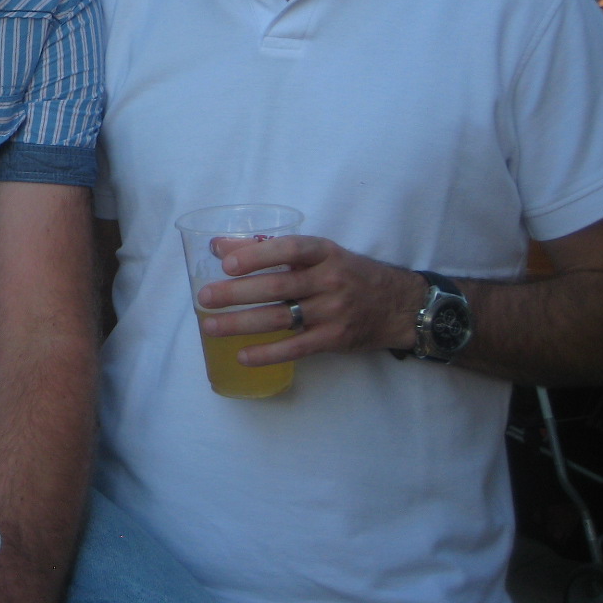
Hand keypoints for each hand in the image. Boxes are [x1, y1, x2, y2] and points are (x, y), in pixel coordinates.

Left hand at [195, 234, 425, 364]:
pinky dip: (268, 353)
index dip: (257, 255)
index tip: (227, 263)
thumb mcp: (318, 254)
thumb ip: (268, 249)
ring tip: (210, 326)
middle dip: (237, 293)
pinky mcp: (335, 339)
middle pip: (278, 286)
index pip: (289, 249)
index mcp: (324, 253)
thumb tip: (218, 246)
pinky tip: (242, 356)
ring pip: (281, 318)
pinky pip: (297, 348)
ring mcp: (333, 312)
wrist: (398, 305)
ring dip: (241, 323)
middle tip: (204, 297)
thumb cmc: (347, 273)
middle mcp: (329, 280)